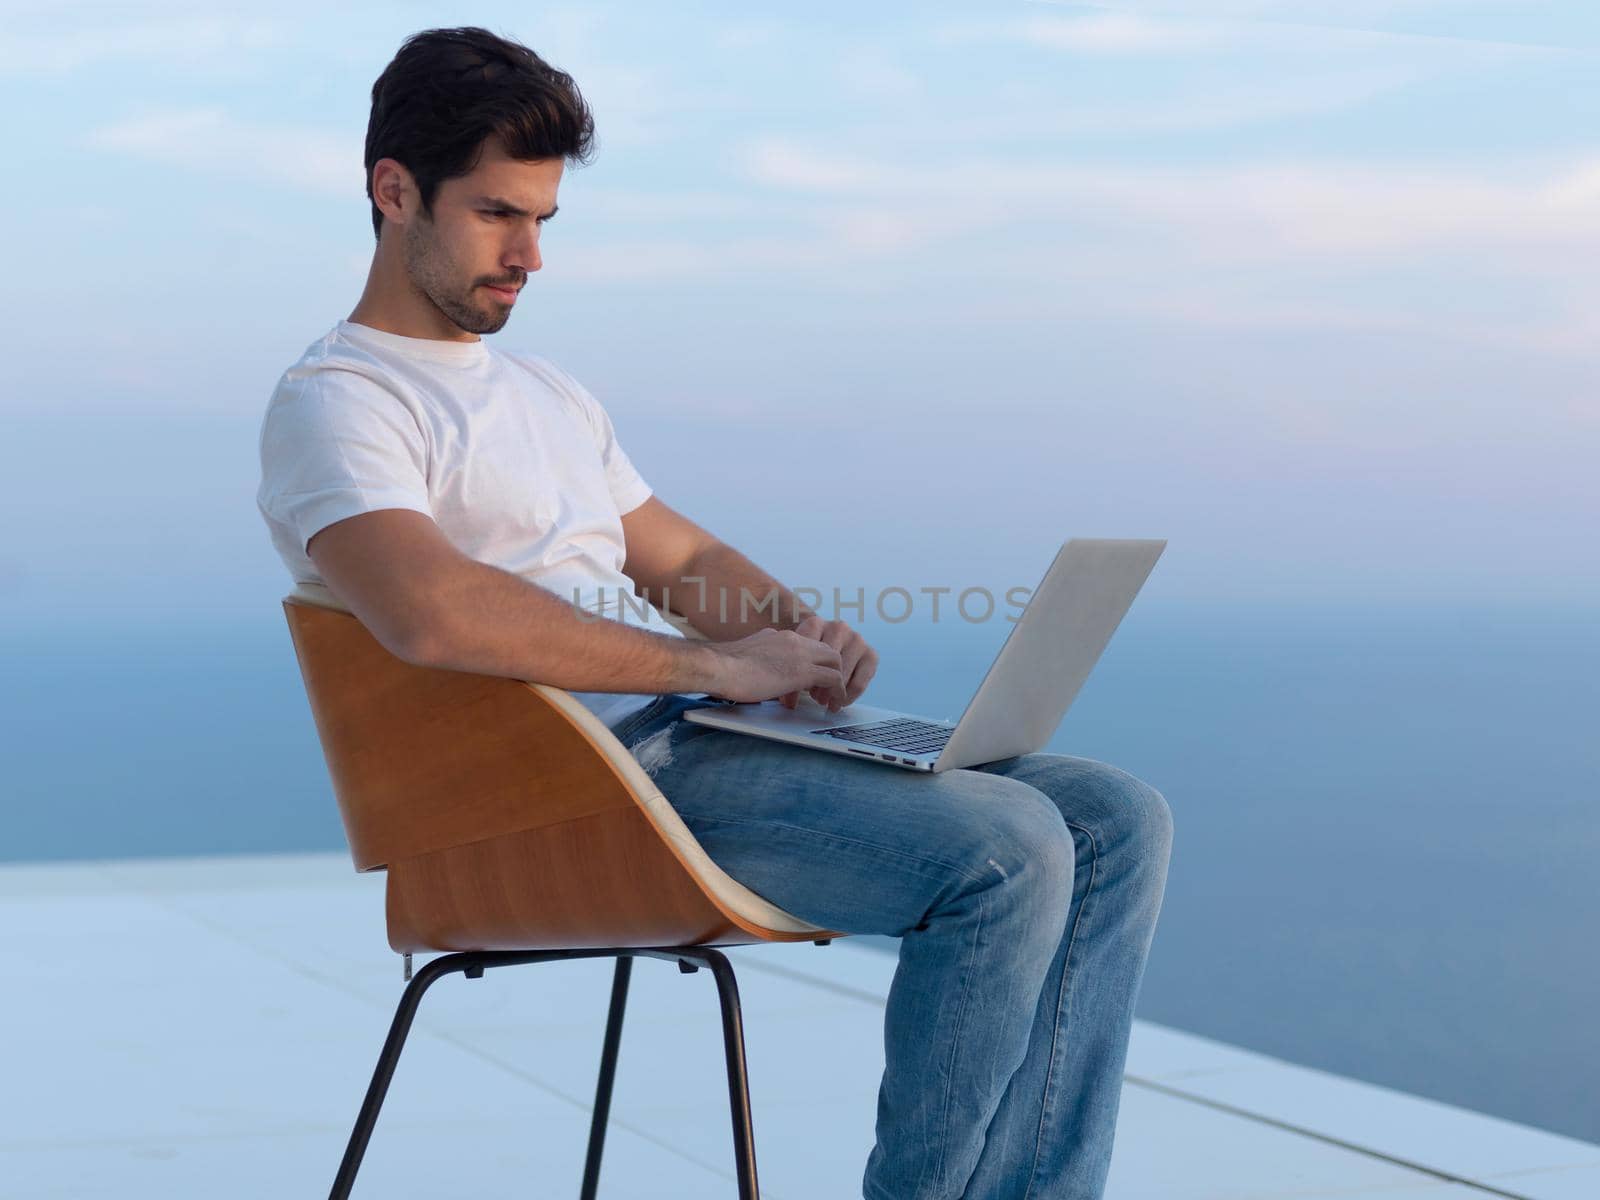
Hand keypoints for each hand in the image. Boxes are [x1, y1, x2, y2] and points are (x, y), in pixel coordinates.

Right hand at [705, 627, 844, 704]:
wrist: (718, 667)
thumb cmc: (722, 668)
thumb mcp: (745, 657)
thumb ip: (759, 659)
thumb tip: (761, 673)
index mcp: (777, 635)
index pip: (807, 644)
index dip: (813, 662)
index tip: (812, 680)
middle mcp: (792, 639)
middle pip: (826, 649)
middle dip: (831, 669)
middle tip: (827, 690)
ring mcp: (799, 653)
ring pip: (835, 661)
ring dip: (838, 681)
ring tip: (834, 699)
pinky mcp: (802, 671)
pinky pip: (833, 678)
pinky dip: (838, 691)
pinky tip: (834, 704)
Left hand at [779, 615, 878, 713]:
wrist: (826, 647)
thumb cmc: (806, 654)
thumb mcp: (795, 659)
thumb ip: (790, 675)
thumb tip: (789, 703)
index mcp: (815, 623)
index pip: (809, 654)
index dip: (805, 677)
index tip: (803, 692)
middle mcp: (838, 627)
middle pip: (828, 663)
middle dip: (822, 686)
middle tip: (816, 700)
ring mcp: (856, 639)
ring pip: (844, 674)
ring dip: (835, 693)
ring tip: (827, 702)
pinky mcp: (871, 654)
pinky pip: (860, 681)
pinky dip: (850, 696)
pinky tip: (841, 702)